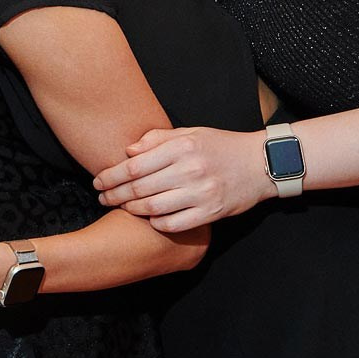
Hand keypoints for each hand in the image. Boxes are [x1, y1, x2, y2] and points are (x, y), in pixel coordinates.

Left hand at [94, 126, 274, 231]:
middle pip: (140, 188)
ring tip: (121, 207)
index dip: (111, 175)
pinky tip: (150, 220)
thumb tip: (128, 151)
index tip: (98, 180)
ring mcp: (201, 193)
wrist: (260, 163)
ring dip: (132, 210)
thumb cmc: (221, 145)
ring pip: (154, 207)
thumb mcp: (190, 133)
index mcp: (182, 148)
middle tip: (102, 198)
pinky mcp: (211, 212)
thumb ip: (158, 139)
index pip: (135, 165)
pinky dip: (158, 224)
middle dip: (115, 194)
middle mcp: (190, 170)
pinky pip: (176, 223)